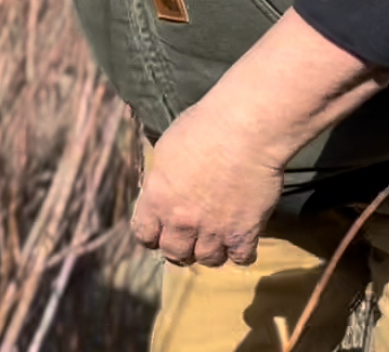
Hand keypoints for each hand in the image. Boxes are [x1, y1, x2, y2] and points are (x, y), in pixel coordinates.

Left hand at [130, 96, 286, 267]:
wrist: (245, 130)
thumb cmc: (203, 128)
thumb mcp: (165, 149)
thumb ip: (160, 179)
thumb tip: (160, 189)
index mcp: (157, 199)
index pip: (144, 234)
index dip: (151, 235)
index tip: (160, 231)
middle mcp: (182, 221)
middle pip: (174, 253)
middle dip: (180, 247)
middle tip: (190, 237)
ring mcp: (214, 230)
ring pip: (207, 260)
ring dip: (210, 251)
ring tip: (216, 238)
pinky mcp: (245, 232)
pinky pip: (241, 259)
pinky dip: (240, 252)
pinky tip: (241, 239)